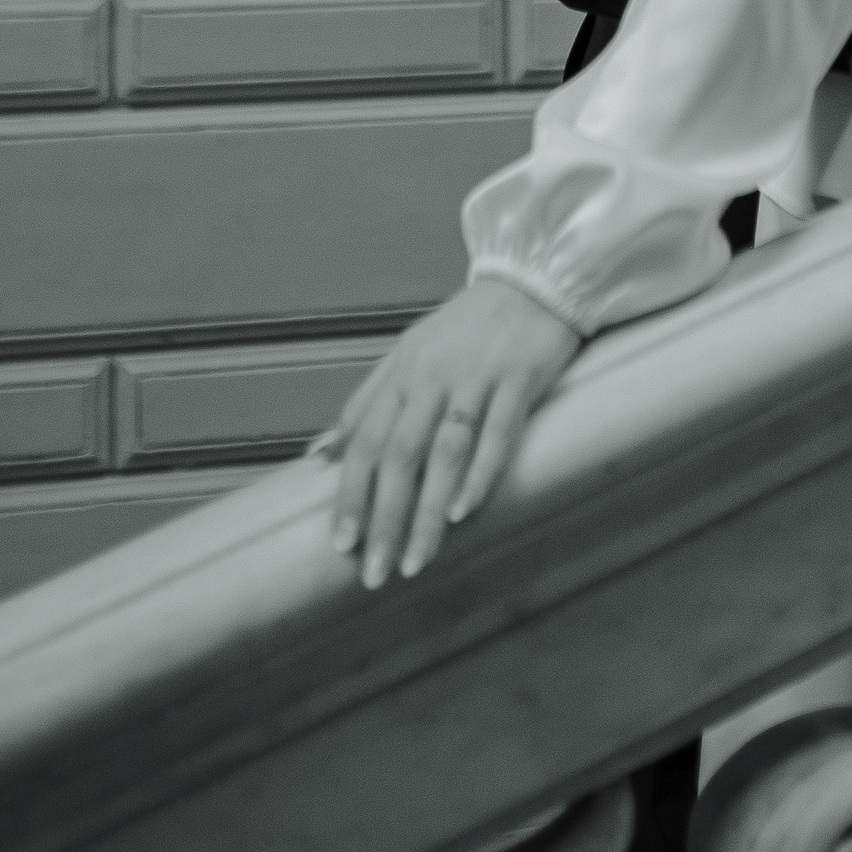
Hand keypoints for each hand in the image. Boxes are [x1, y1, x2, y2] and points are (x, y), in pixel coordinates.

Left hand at [328, 278, 580, 585]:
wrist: (532, 278)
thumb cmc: (466, 327)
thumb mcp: (408, 355)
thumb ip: (367, 405)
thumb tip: (319, 456)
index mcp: (402, 373)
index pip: (364, 439)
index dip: (350, 493)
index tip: (340, 544)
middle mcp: (434, 376)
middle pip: (399, 454)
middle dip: (382, 518)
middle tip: (372, 574)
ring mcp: (477, 376)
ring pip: (444, 451)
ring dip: (427, 512)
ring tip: (414, 561)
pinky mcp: (521, 378)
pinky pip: (499, 430)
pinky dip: (481, 471)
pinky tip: (468, 510)